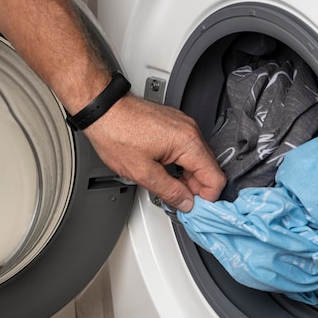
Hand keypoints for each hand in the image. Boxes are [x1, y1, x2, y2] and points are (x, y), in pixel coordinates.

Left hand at [83, 94, 225, 211]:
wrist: (103, 109)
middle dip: (196, 188)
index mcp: (187, 142)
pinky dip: (182, 164)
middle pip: (209, 169)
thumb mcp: (143, 172)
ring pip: (199, 160)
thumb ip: (170, 191)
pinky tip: (167, 171)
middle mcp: (190, 131)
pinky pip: (189, 149)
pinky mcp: (176, 124)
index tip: (195, 207)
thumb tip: (186, 203)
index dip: (206, 198)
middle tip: (180, 201)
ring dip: (188, 177)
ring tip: (170, 186)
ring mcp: (184, 125)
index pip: (215, 178)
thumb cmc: (116, 132)